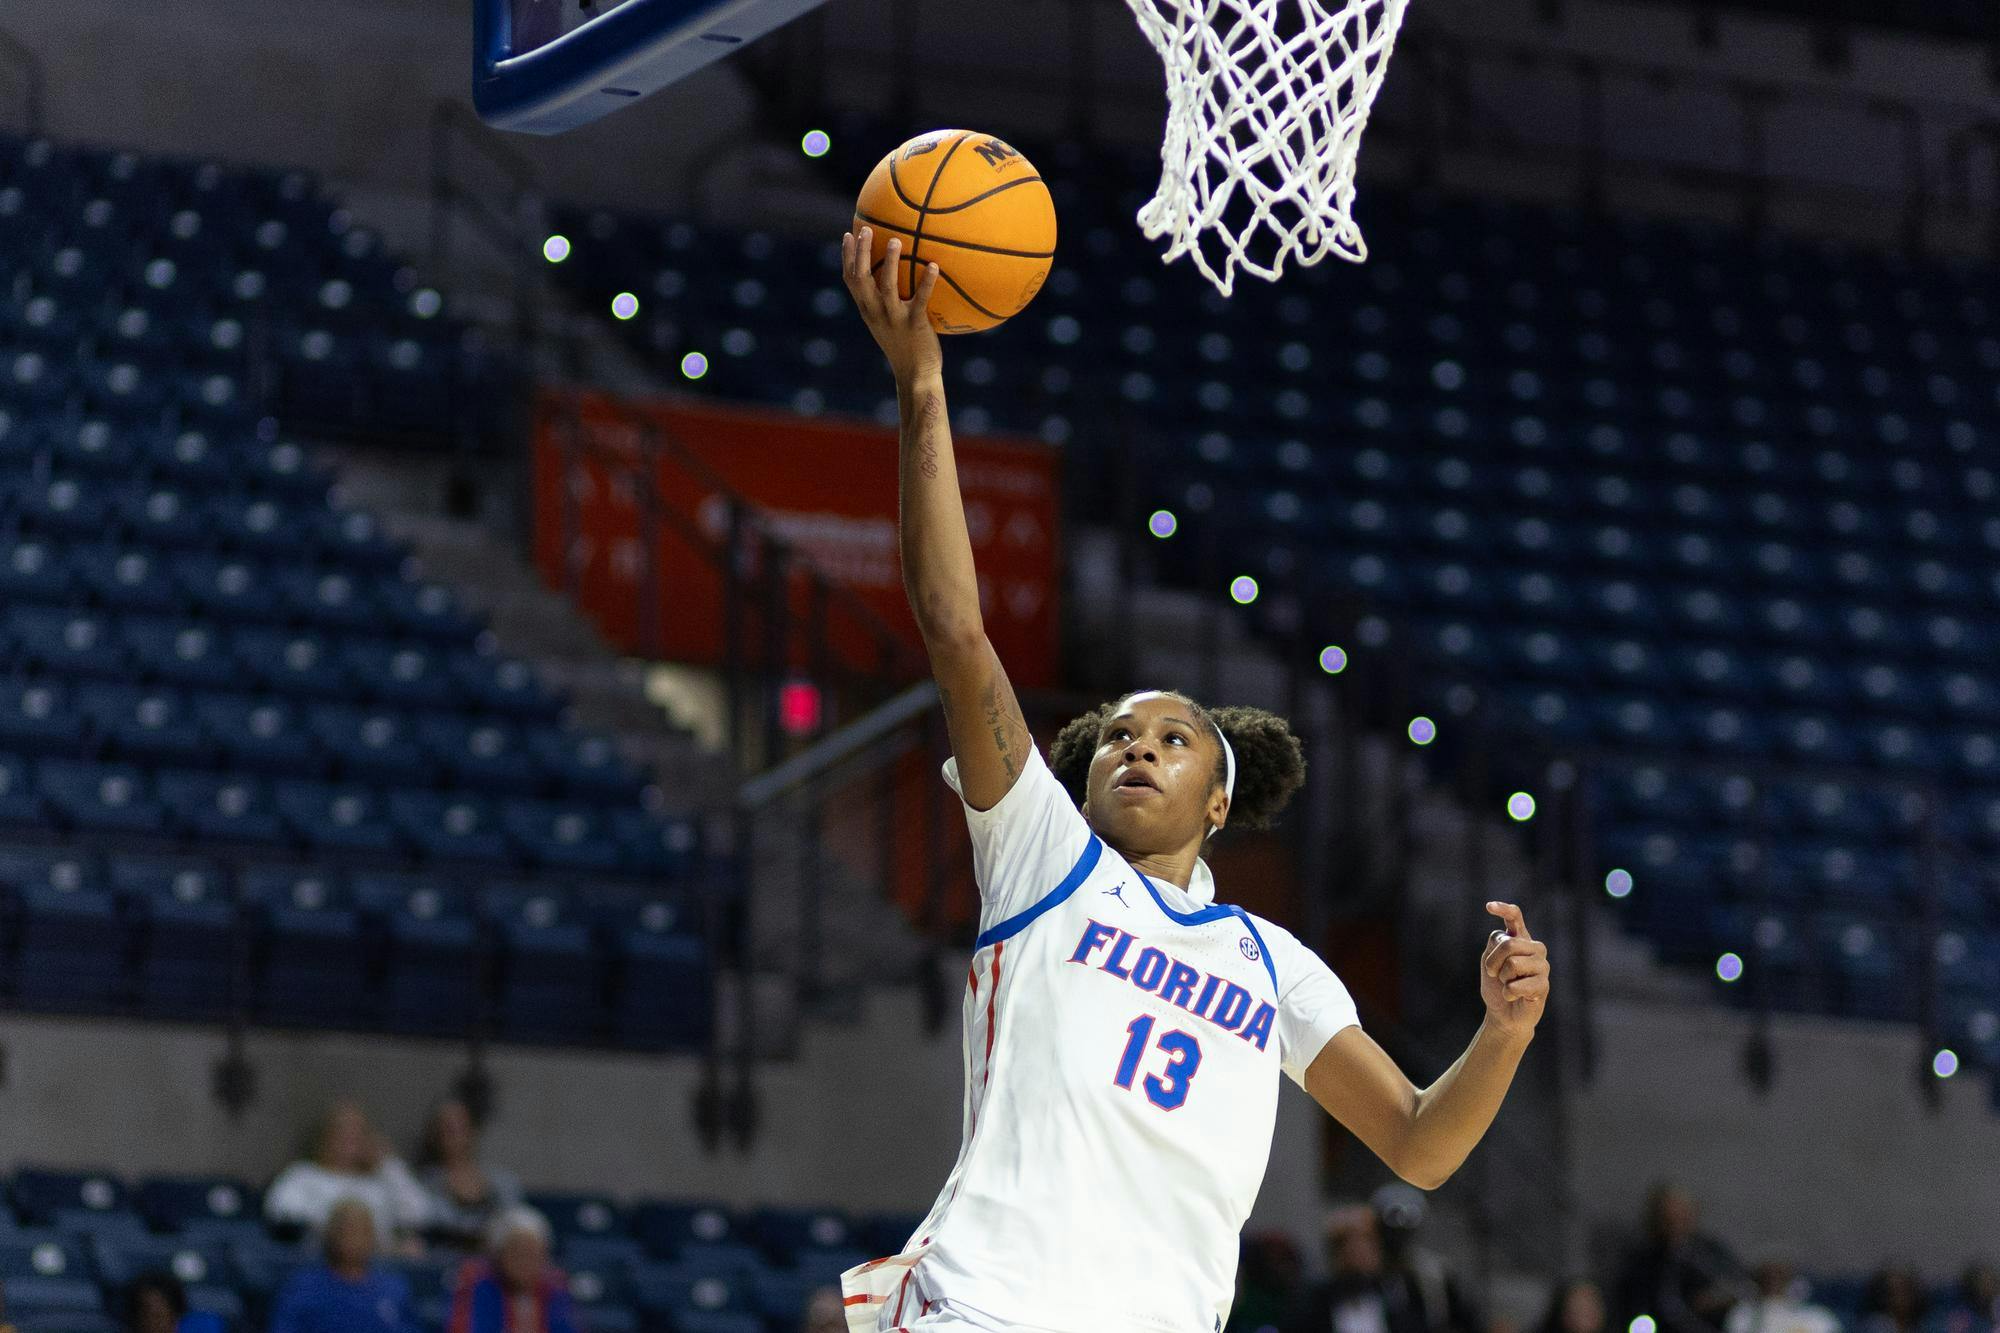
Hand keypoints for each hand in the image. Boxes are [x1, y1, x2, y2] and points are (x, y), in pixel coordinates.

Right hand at [842, 226, 942, 384]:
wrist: (915, 375)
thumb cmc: (906, 347)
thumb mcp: (890, 324)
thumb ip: (888, 302)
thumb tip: (899, 277)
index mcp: (867, 310)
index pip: (850, 279)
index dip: (847, 257)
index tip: (848, 234)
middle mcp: (875, 312)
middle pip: (861, 277)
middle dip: (860, 252)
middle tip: (865, 229)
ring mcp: (893, 318)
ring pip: (887, 284)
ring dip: (889, 260)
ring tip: (895, 239)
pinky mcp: (914, 323)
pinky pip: (920, 298)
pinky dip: (927, 281)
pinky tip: (934, 265)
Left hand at [1479, 901, 1548, 1036]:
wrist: (1504, 1014)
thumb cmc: (1496, 986)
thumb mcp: (1489, 962)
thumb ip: (1496, 945)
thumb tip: (1507, 939)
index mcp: (1520, 939)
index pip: (1515, 918)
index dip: (1503, 910)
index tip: (1488, 906)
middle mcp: (1534, 948)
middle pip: (1508, 944)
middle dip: (1493, 961)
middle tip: (1494, 974)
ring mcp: (1542, 965)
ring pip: (1513, 963)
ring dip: (1502, 978)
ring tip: (1507, 985)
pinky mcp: (1544, 984)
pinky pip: (1517, 984)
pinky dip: (1508, 992)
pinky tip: (1514, 996)